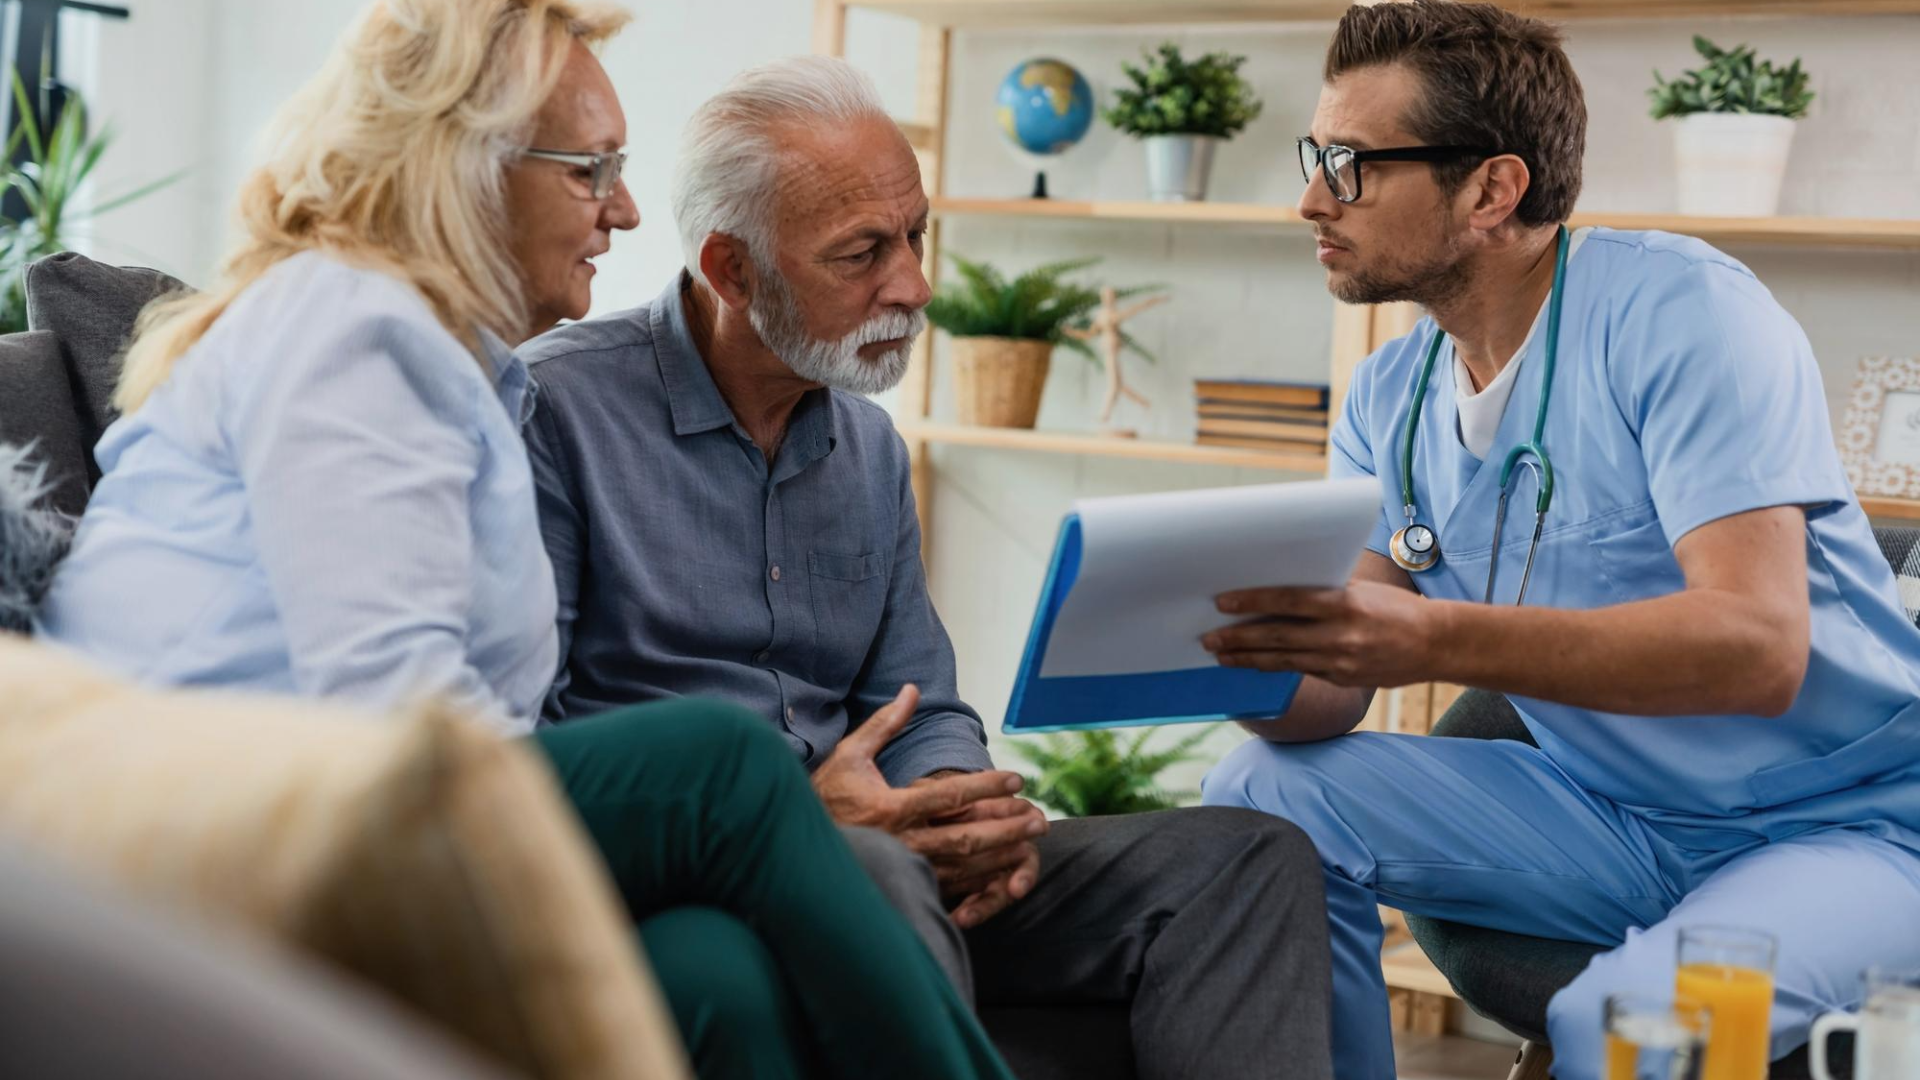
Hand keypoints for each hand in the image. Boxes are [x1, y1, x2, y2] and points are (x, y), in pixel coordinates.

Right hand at [812, 686, 1047, 920]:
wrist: (797, 845)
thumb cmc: (826, 795)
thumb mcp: (852, 754)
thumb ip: (886, 723)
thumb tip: (912, 689)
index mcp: (890, 807)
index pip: (950, 795)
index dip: (987, 786)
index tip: (1017, 778)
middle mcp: (901, 841)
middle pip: (967, 837)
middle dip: (1007, 828)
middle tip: (1039, 820)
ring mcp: (904, 867)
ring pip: (964, 866)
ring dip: (1001, 855)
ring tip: (1030, 843)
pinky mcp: (905, 884)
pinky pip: (951, 885)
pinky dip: (981, 879)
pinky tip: (1004, 872)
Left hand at [1201, 579, 1442, 688]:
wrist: (1435, 644)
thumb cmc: (1394, 608)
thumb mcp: (1360, 590)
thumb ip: (1323, 592)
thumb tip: (1277, 592)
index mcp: (1344, 604)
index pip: (1288, 601)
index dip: (1252, 602)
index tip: (1222, 602)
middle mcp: (1341, 635)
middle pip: (1278, 637)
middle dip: (1239, 638)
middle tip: (1207, 638)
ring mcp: (1341, 662)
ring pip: (1284, 661)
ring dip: (1249, 658)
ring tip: (1221, 654)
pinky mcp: (1342, 679)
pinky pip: (1301, 672)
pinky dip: (1275, 667)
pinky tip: (1254, 664)